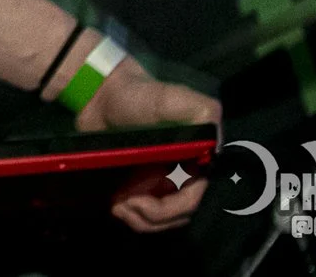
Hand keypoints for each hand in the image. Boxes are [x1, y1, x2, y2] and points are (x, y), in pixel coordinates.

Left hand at [74, 59, 221, 231]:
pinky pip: (147, 216)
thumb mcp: (173, 98)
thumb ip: (201, 112)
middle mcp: (187, 174)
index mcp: (199, 158)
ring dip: (140, 219)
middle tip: (120, 204)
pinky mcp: (146, 187)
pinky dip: (133, 216)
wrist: (102, 95)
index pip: (193, 199)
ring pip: (163, 221)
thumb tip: (214, 142)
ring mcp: (166, 183)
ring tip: (116, 205)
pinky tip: (116, 204)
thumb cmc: (138, 95)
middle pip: (178, 215)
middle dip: (150, 216)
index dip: (169, 208)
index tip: (138, 200)